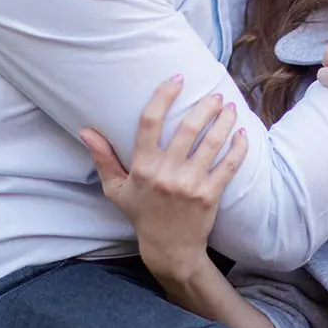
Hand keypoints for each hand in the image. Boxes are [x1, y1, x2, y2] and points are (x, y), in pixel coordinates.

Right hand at [79, 76, 248, 281]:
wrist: (170, 248)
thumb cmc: (142, 214)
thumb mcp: (116, 189)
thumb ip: (102, 158)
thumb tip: (85, 130)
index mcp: (142, 167)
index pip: (149, 122)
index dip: (163, 96)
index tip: (177, 79)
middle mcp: (166, 173)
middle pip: (188, 128)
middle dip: (205, 106)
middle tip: (214, 95)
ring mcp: (190, 184)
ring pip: (212, 142)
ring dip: (225, 121)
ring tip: (230, 108)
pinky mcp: (210, 195)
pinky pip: (229, 164)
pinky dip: (239, 146)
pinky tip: (242, 134)